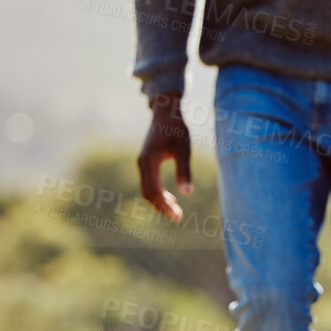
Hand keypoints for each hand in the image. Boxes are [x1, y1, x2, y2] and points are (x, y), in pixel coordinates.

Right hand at [137, 93, 191, 221]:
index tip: (178, 216)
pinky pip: (148, 183)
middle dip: (162, 207)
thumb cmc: (177, 129)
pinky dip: (158, 193)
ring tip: (176, 211)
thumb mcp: (184, 149)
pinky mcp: (146, 161)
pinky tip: (171, 198)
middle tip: (178, 218)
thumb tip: (188, 193)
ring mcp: (142, 162)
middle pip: (147, 193)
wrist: (166, 112)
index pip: (154, 191)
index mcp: (149, 161)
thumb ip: (184, 170)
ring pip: (146, 189)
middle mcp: (142, 163)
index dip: (164, 206)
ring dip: (159, 201)